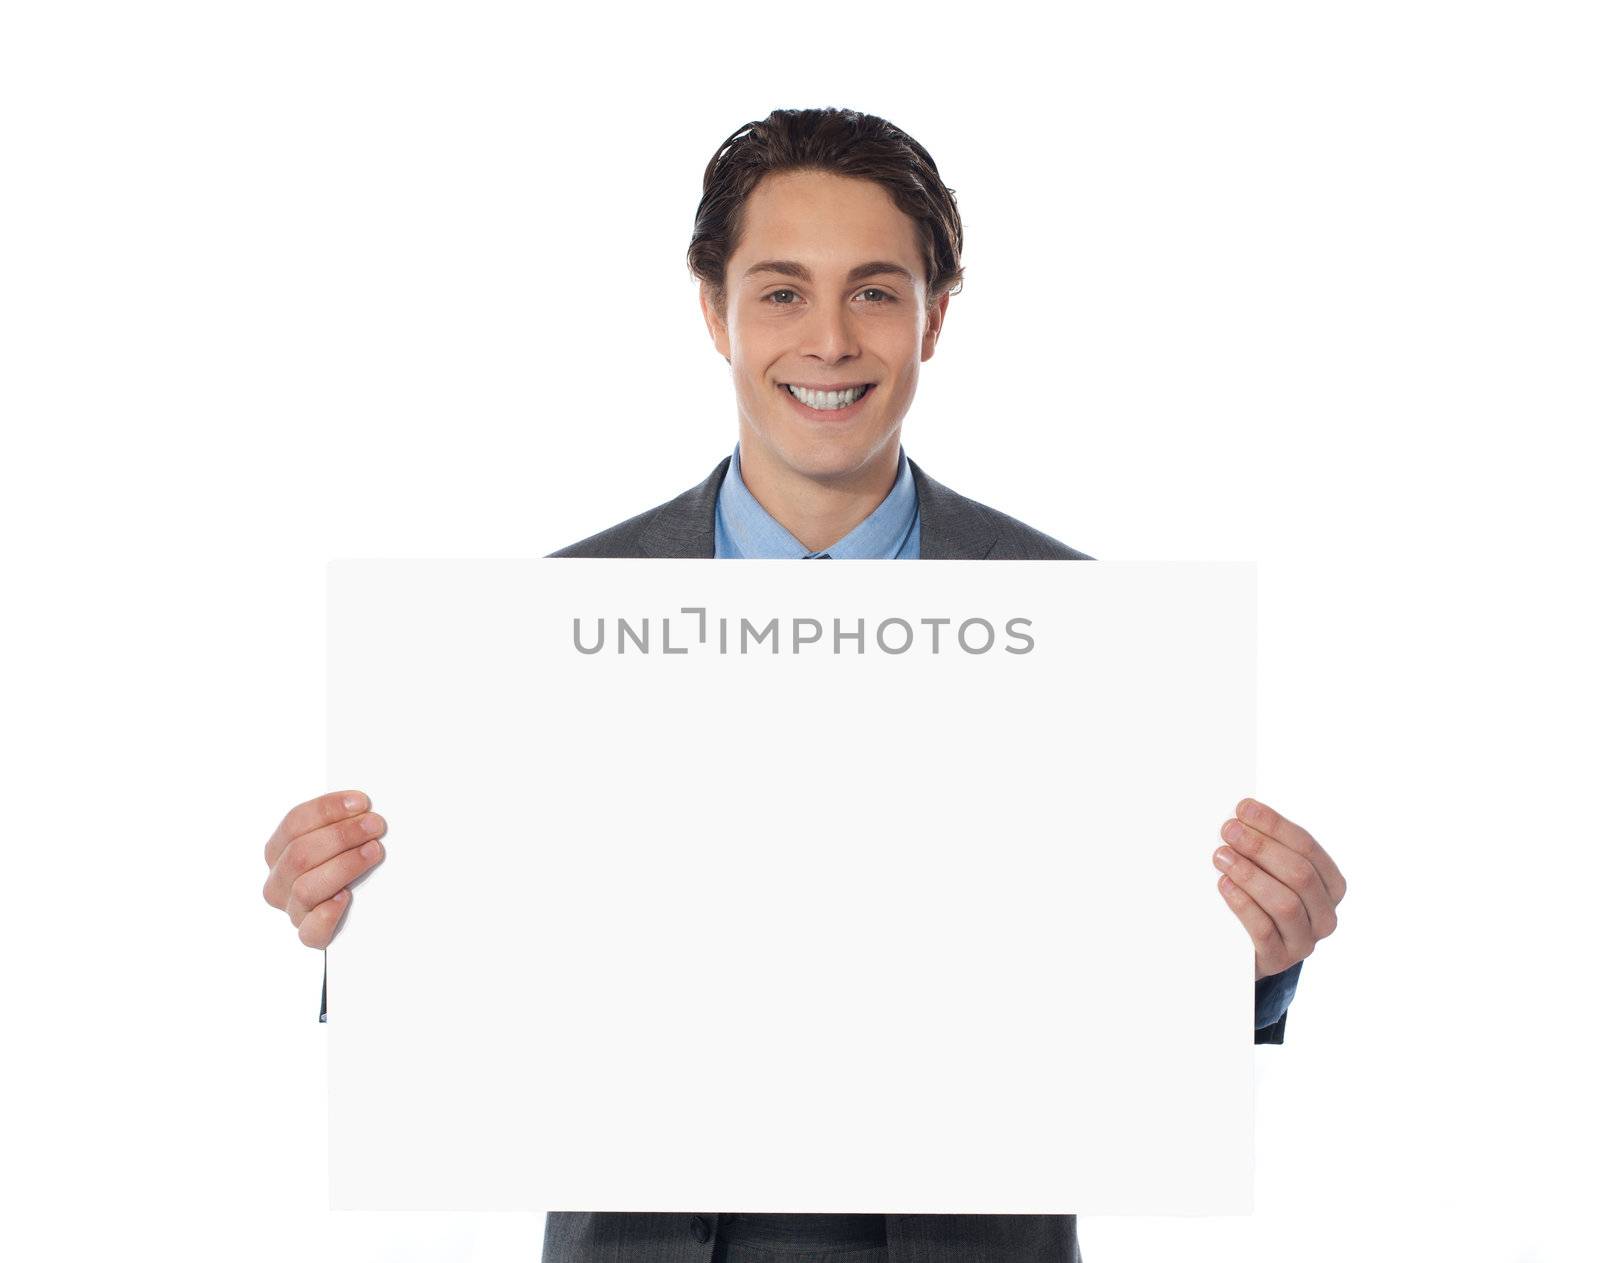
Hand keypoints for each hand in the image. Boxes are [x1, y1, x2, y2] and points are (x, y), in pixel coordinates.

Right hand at [262, 790, 387, 947]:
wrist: (357, 910)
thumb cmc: (346, 862)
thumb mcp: (337, 838)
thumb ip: (341, 821)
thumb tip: (362, 805)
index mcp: (278, 850)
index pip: (294, 823)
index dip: (327, 809)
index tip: (361, 802)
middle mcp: (279, 881)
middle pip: (300, 854)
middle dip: (341, 835)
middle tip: (374, 825)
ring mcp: (292, 909)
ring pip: (306, 888)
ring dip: (343, 865)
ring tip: (373, 852)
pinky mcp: (310, 935)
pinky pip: (311, 931)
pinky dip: (327, 914)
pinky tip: (346, 897)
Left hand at [1213, 798, 1344, 979]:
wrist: (1246, 952)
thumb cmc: (1259, 900)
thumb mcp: (1270, 872)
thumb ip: (1266, 847)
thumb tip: (1242, 814)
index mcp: (1330, 886)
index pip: (1307, 848)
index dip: (1275, 825)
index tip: (1244, 809)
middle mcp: (1325, 915)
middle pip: (1299, 874)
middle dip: (1261, 847)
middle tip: (1229, 830)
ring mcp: (1304, 941)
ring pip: (1285, 903)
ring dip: (1250, 874)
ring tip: (1221, 856)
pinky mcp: (1279, 959)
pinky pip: (1264, 930)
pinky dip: (1243, 903)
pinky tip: (1223, 885)